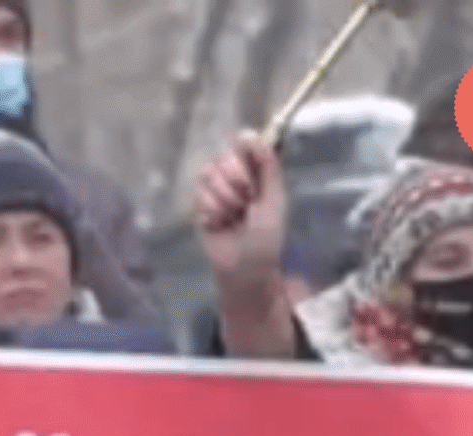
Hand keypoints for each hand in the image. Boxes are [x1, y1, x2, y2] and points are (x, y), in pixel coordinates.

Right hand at [194, 131, 286, 286]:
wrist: (245, 267)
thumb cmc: (266, 236)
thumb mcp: (274, 199)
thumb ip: (267, 166)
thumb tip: (251, 133)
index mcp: (256, 170)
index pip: (241, 142)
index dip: (243, 155)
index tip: (252, 175)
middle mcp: (233, 175)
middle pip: (222, 156)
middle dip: (235, 182)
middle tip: (246, 203)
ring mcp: (214, 189)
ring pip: (208, 175)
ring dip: (224, 200)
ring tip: (233, 217)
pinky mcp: (198, 205)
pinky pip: (198, 194)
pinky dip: (212, 211)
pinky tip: (219, 223)